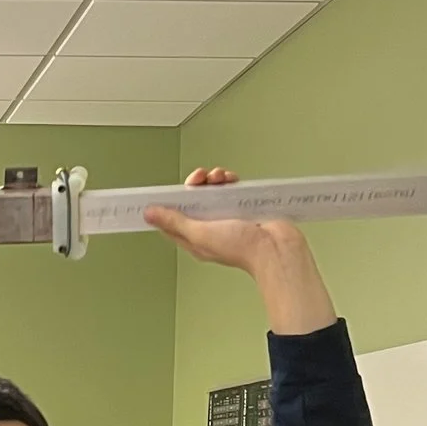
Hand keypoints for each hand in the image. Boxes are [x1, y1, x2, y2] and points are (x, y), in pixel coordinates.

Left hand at [144, 167, 302, 271]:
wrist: (277, 247)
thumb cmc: (242, 248)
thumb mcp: (200, 234)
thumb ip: (174, 222)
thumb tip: (149, 214)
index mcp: (196, 239)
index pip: (173, 220)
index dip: (167, 204)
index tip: (162, 191)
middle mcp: (210, 229)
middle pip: (193, 202)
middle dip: (194, 186)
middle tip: (199, 178)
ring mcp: (227, 218)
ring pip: (212, 193)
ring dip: (213, 181)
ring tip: (219, 177)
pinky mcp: (243, 208)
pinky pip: (231, 190)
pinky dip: (229, 182)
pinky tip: (232, 179)